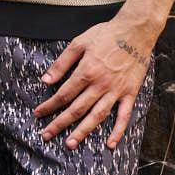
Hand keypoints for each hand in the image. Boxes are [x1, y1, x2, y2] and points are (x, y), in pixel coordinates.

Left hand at [32, 22, 155, 149]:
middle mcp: (100, 84)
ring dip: (82, 132)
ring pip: (96, 116)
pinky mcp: (130, 93)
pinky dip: (118, 131)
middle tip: (46, 135)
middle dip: (59, 123)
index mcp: (86, 70)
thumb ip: (62, 63)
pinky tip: (110, 144)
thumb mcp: (79, 42)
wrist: (136, 30)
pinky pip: (124, 116)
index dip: (49, 105)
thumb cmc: (106, 34)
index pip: (63, 94)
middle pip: (76, 109)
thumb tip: (45, 80)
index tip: (38, 113)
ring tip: (70, 144)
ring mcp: (116, 90)